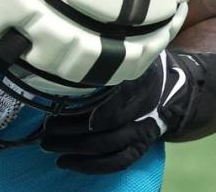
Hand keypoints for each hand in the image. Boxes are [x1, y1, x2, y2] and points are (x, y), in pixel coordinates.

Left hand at [41, 51, 215, 174]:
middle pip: (105, 129)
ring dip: (75, 149)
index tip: (62, 110)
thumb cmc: (139, 67)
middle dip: (71, 131)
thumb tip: (72, 50)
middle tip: (44, 129)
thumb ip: (108, 59)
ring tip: (48, 145)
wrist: (171, 89)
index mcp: (139, 84)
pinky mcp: (140, 147)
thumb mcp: (129, 56)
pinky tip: (68, 163)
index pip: (114, 102)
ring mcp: (141, 132)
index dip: (88, 110)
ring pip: (108, 147)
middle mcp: (142, 112)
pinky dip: (91, 166)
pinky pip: (117, 163)